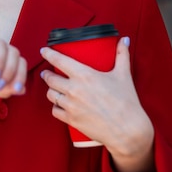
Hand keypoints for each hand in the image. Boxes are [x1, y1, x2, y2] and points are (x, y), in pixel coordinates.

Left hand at [40, 37, 154, 171]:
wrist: (127, 130)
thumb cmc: (126, 102)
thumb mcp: (123, 75)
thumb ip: (122, 55)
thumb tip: (124, 40)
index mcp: (85, 75)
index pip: (59, 60)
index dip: (48, 54)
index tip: (44, 50)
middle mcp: (74, 89)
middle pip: (50, 78)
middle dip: (47, 74)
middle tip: (47, 72)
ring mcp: (71, 105)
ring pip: (50, 94)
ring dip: (51, 90)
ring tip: (54, 87)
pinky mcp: (71, 119)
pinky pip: (55, 111)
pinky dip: (55, 106)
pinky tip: (58, 104)